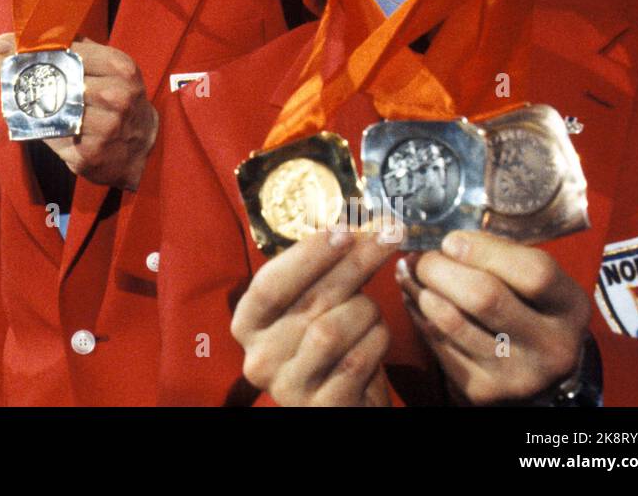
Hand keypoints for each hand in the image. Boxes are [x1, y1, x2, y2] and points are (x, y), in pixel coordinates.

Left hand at [0, 33, 157, 189]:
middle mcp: (114, 96)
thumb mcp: (111, 69)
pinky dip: (35, 127)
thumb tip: (28, 36)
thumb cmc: (121, 100)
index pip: (67, 50)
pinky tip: (26, 120)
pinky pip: (49, 135)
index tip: (1, 43)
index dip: (30, 45)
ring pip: (47, 109)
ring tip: (2, 90)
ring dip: (20, 99)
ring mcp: (103, 128)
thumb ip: (77, 51)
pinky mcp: (88, 155)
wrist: (146, 148)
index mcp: (120, 68)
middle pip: (53, 78)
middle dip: (13, 70)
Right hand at [231, 229, 399, 405]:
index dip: (308, 256)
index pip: (270, 284)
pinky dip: (376, 341)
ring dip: (366, 313)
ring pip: (333, 330)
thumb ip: (327, 272)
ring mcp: (287, 387)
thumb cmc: (328, 345)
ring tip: (372, 313)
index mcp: (247, 324)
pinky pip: (356, 361)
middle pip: (310, 302)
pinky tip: (378, 336)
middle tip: (389, 235)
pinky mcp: (321, 408)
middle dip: (355, 263)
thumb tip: (359, 228)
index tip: (345, 229)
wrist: (343, 402)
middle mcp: (259, 357)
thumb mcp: (315, 305)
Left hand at [395, 230, 590, 404]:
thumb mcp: (534, 279)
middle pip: (484, 297)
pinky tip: (416, 297)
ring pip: (451, 321)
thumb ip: (500, 255)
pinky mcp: (482, 390)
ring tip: (413, 272)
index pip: (533, 274)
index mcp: (570, 307)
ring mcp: (516, 374)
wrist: (538, 370)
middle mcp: (550, 346)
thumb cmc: (530, 306)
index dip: (484, 250)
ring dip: (421, 289)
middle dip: (440, 268)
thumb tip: (444, 240)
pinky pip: (436, 342)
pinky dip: (418, 313)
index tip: (452, 240)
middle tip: (424, 257)